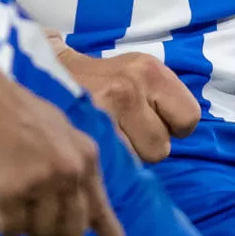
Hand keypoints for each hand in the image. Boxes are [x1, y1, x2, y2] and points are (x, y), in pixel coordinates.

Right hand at [0, 74, 127, 235]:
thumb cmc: (10, 108)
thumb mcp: (57, 131)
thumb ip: (69, 164)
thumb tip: (73, 202)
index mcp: (84, 154)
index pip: (100, 205)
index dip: (109, 235)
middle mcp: (70, 169)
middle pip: (70, 231)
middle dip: (47, 231)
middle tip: (26, 210)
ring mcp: (43, 179)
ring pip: (39, 234)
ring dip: (19, 221)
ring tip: (5, 189)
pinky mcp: (12, 189)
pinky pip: (8, 229)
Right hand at [48, 35, 200, 163]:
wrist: (46, 73)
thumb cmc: (100, 81)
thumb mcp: (135, 73)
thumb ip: (161, 99)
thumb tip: (185, 131)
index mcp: (149, 68)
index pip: (188, 118)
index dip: (171, 126)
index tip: (150, 121)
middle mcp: (130, 84)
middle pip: (161, 148)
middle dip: (144, 146)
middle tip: (121, 130)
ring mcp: (104, 107)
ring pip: (136, 162)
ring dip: (124, 157)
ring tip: (106, 137)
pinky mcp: (83, 129)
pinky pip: (113, 166)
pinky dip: (108, 165)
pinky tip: (98, 150)